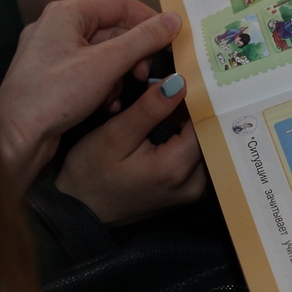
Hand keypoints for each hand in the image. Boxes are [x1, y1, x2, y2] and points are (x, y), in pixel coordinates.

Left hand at [0, 0, 182, 187]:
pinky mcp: (51, 77)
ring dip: (119, 76)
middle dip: (133, 56)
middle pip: (113, 31)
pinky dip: (103, 87)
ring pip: (103, 55)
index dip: (150, 22)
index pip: (121, 5)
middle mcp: (55, 26)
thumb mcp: (107, 64)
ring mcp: (51, 53)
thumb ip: (144, 39)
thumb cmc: (53, 96)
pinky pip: (88, 72)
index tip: (172, 41)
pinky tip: (106, 106)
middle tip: (144, 76)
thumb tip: (174, 19)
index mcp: (65, 12)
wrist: (15, 136)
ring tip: (117, 97)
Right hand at [55, 73, 207, 224]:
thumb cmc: (91, 174)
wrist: (81, 211)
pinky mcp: (187, 192)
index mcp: (176, 168)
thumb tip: (180, 83)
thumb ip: (149, 109)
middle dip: (194, 111)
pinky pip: (198, 158)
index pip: (204, 122)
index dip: (196, 98)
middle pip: (209, 135)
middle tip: (174, 90)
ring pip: (206, 145)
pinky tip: (171, 127)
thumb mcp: (115, 135)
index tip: (185, 79)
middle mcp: (194, 184)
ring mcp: (193, 191)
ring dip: (192, 125)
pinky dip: (188, 140)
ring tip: (169, 108)